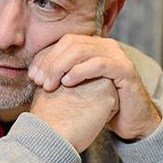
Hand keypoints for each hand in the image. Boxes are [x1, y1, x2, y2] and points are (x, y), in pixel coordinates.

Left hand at [28, 34, 160, 140]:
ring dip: (60, 67)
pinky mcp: (125, 69)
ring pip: (81, 51)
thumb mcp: (77, 86)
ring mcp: (117, 55)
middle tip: (39, 81)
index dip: (44, 57)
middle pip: (70, 43)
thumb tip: (33, 73)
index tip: (32, 75)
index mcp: (93, 45)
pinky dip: (80, 71)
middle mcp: (105, 45)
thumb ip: (60, 75)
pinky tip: (67, 83)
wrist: (130, 120)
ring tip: (49, 85)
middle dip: (50, 62)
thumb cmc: (100, 103)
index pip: (62, 42)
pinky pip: (99, 64)